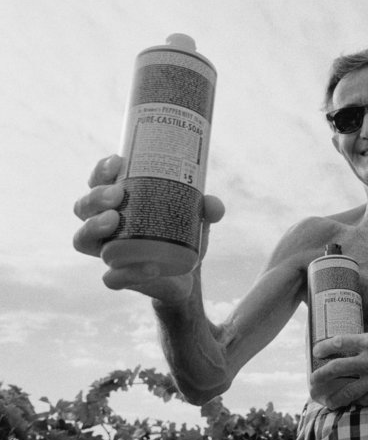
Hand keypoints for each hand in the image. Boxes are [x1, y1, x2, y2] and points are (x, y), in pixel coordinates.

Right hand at [73, 155, 224, 303]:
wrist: (184, 273)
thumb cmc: (180, 234)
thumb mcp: (196, 217)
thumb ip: (207, 208)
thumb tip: (213, 205)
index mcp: (116, 203)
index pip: (98, 181)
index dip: (101, 170)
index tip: (118, 161)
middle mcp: (103, 226)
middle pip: (83, 207)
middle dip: (95, 197)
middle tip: (117, 194)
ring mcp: (107, 253)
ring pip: (82, 240)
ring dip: (93, 227)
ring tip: (113, 220)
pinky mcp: (119, 278)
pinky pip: (112, 278)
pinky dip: (128, 272)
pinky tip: (150, 267)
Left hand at [310, 313, 367, 408]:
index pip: (340, 343)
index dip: (324, 347)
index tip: (316, 351)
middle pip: (336, 370)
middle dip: (320, 376)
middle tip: (312, 381)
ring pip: (349, 392)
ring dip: (334, 397)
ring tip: (327, 401)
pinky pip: (366, 400)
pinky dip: (357, 402)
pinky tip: (351, 404)